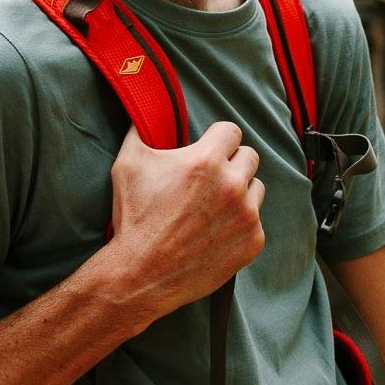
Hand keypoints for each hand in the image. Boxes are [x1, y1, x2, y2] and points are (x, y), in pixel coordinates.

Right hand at [101, 121, 265, 320]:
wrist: (141, 274)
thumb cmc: (134, 217)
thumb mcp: (128, 164)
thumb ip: (140, 130)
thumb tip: (143, 110)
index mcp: (207, 160)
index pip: (232, 131)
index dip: (217, 139)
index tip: (209, 149)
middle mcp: (233, 184)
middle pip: (249, 157)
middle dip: (231, 163)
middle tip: (210, 179)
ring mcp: (246, 215)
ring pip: (256, 189)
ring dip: (240, 193)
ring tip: (212, 207)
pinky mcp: (252, 242)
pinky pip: (256, 222)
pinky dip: (240, 225)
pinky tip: (215, 232)